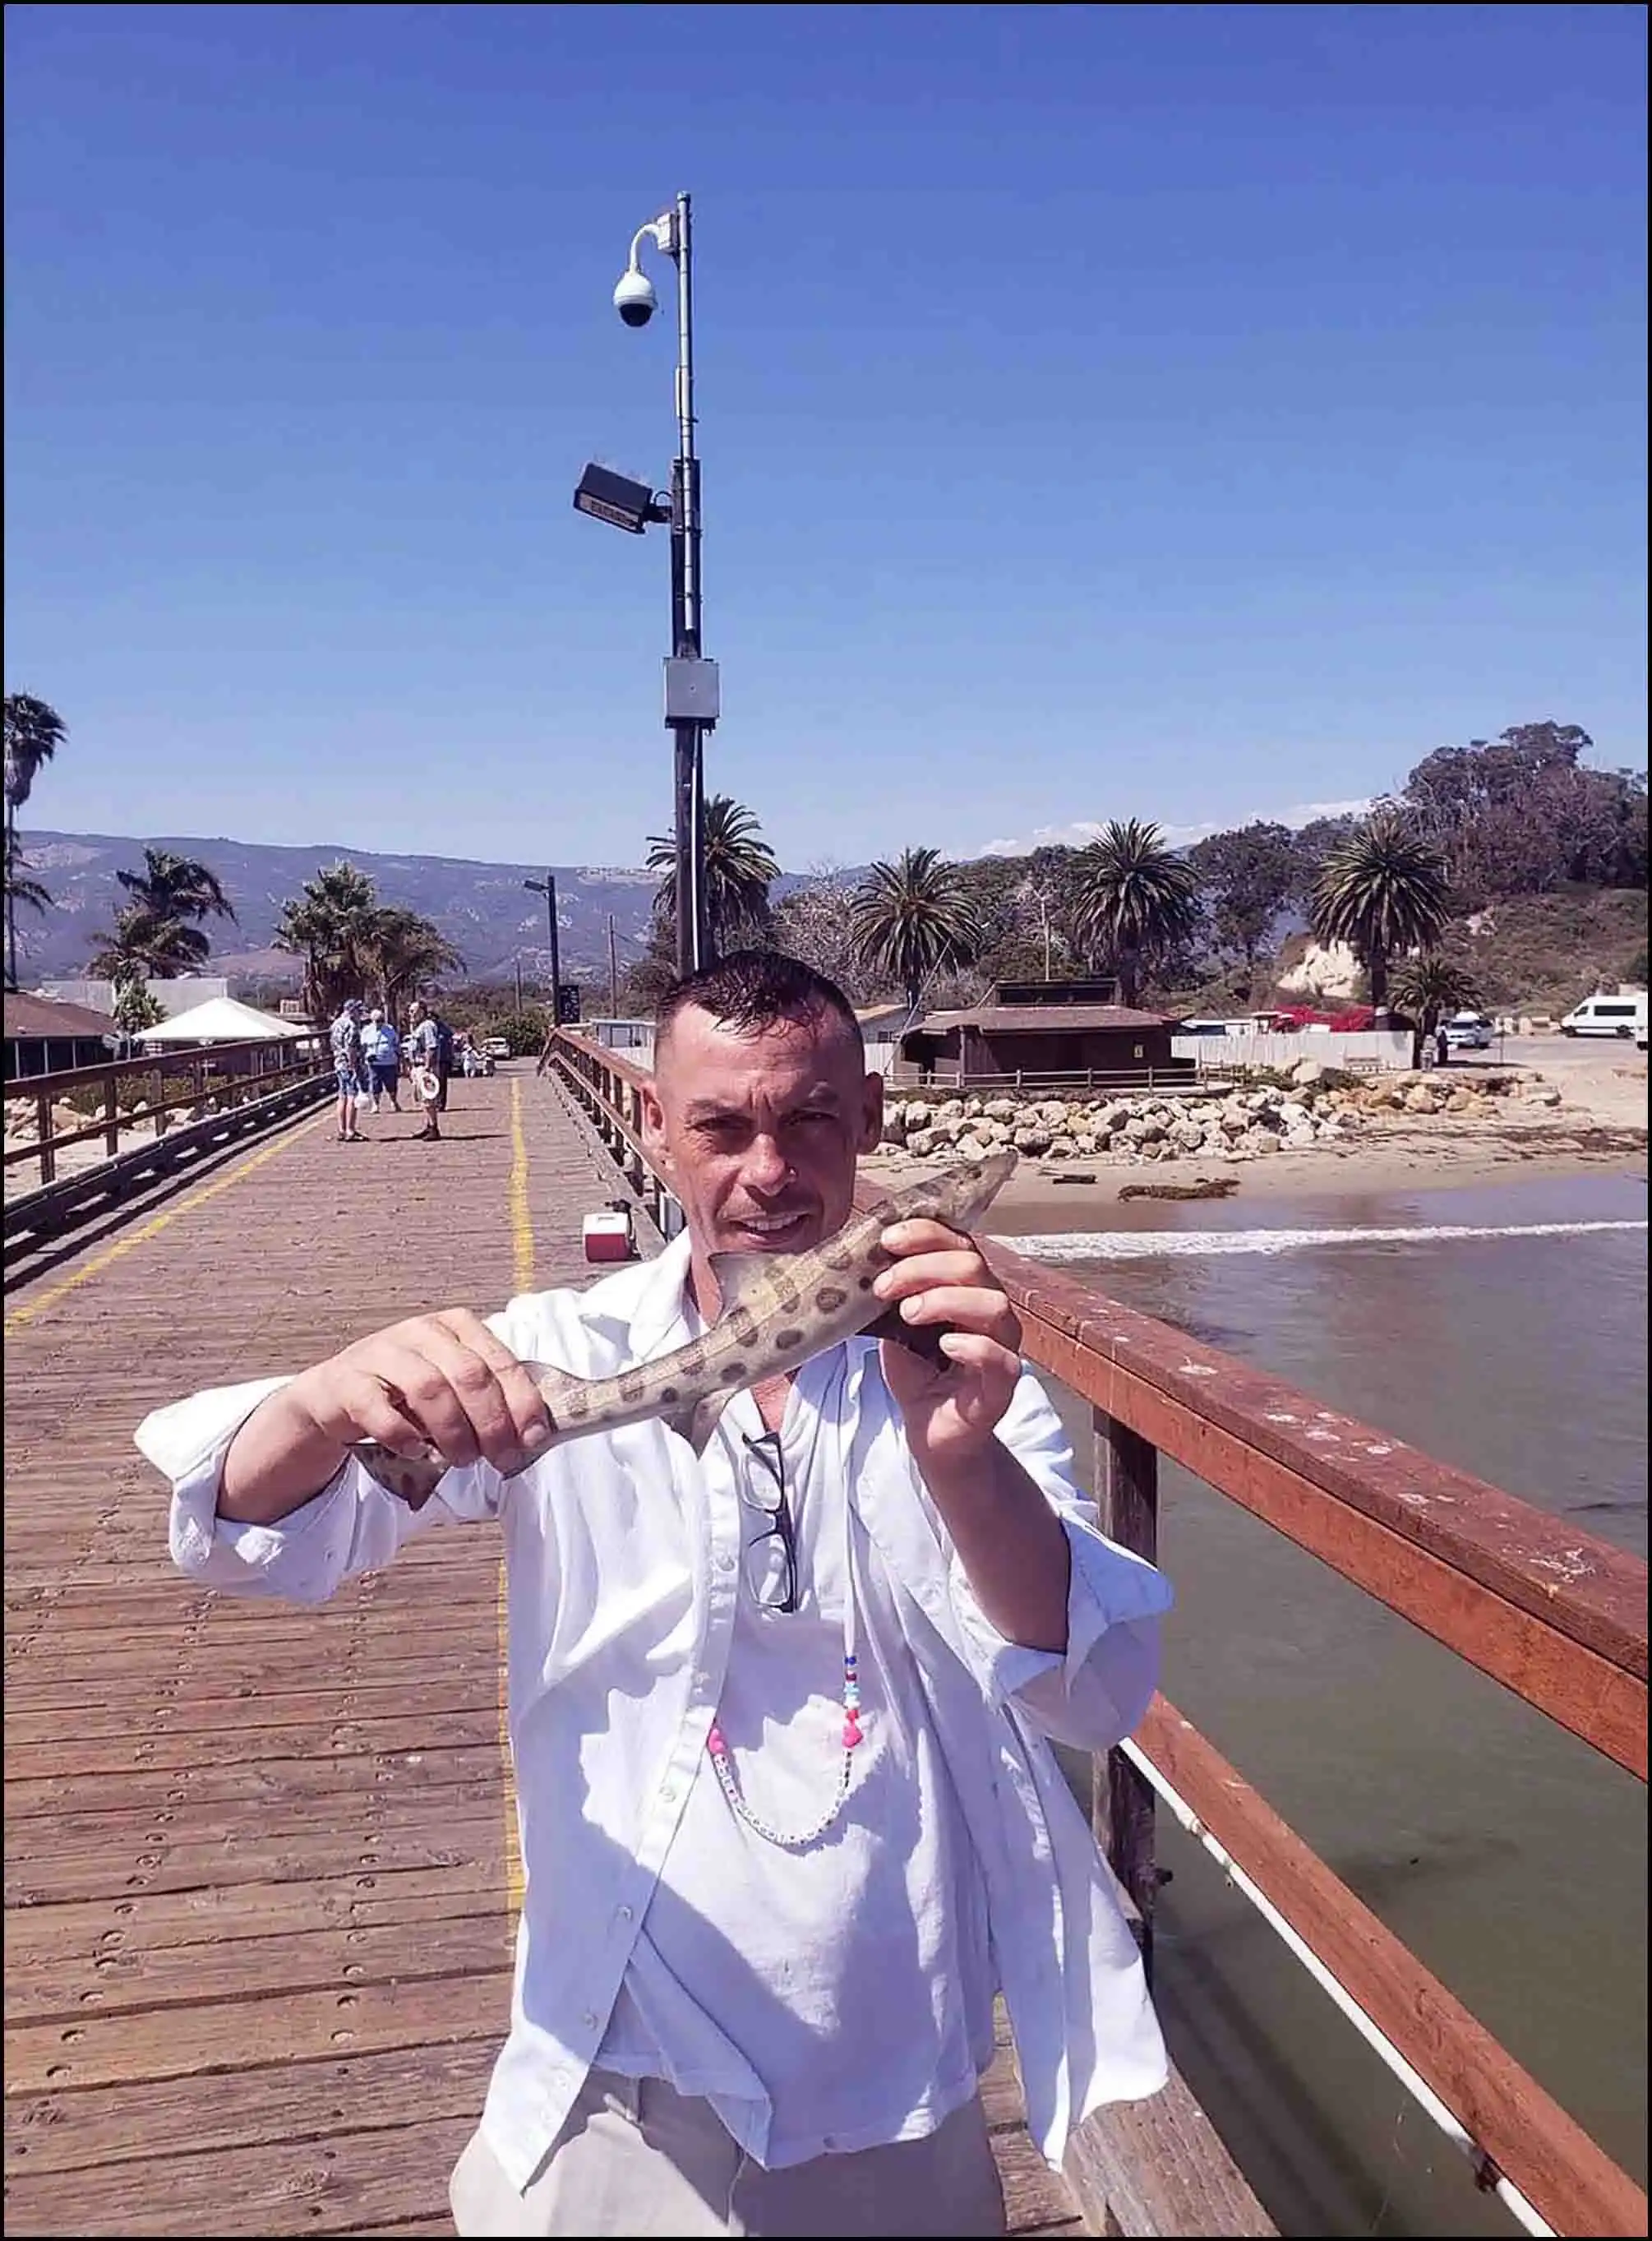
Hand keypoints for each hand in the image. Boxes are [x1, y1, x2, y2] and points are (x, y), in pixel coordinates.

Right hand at [285, 1309, 553, 1474]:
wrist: (336, 1397)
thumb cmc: (407, 1396)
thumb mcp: (453, 1390)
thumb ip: (491, 1402)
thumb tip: (535, 1435)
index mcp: (456, 1327)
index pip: (501, 1362)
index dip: (522, 1403)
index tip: (533, 1440)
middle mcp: (421, 1331)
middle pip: (470, 1375)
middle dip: (492, 1423)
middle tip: (499, 1458)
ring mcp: (381, 1351)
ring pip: (429, 1387)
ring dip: (453, 1431)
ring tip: (462, 1459)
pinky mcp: (347, 1380)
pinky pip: (377, 1406)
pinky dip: (402, 1434)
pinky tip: (416, 1451)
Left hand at [872, 1218, 1022, 1466]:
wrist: (929, 1429)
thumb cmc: (917, 1370)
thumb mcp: (895, 1323)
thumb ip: (891, 1292)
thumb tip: (860, 1259)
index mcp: (968, 1287)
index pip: (958, 1243)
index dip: (925, 1234)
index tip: (886, 1240)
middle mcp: (991, 1309)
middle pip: (973, 1266)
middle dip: (922, 1268)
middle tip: (884, 1287)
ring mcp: (1003, 1345)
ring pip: (993, 1304)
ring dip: (945, 1300)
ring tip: (907, 1314)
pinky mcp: (1002, 1385)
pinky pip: (1002, 1359)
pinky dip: (974, 1346)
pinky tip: (945, 1345)